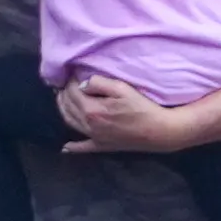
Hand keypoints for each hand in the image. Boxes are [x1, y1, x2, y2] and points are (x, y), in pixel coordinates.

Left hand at [58, 73, 188, 152]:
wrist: (158, 131)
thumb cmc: (142, 107)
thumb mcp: (121, 88)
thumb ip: (99, 83)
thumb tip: (82, 84)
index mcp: (92, 110)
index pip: (72, 92)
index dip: (69, 81)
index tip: (71, 72)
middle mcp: (88, 125)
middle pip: (68, 107)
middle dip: (63, 94)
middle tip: (64, 84)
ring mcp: (94, 138)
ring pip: (70, 123)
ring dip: (63, 110)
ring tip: (62, 100)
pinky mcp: (102, 146)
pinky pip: (83, 147)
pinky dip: (73, 148)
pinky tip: (65, 148)